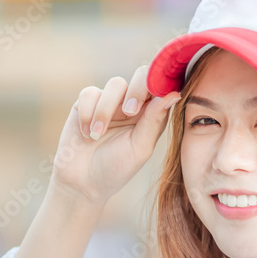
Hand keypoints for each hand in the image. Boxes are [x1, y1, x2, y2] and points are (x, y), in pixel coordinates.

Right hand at [51, 65, 181, 205]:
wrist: (82, 182)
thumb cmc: (116, 168)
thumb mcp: (139, 148)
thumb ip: (154, 120)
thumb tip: (174, 94)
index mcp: (151, 114)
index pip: (162, 87)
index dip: (162, 84)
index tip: (156, 96)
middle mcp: (132, 103)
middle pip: (142, 75)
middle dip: (137, 90)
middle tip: (130, 112)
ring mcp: (110, 102)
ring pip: (116, 84)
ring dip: (107, 109)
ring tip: (98, 134)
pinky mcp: (86, 103)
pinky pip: (90, 93)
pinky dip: (88, 113)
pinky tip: (87, 134)